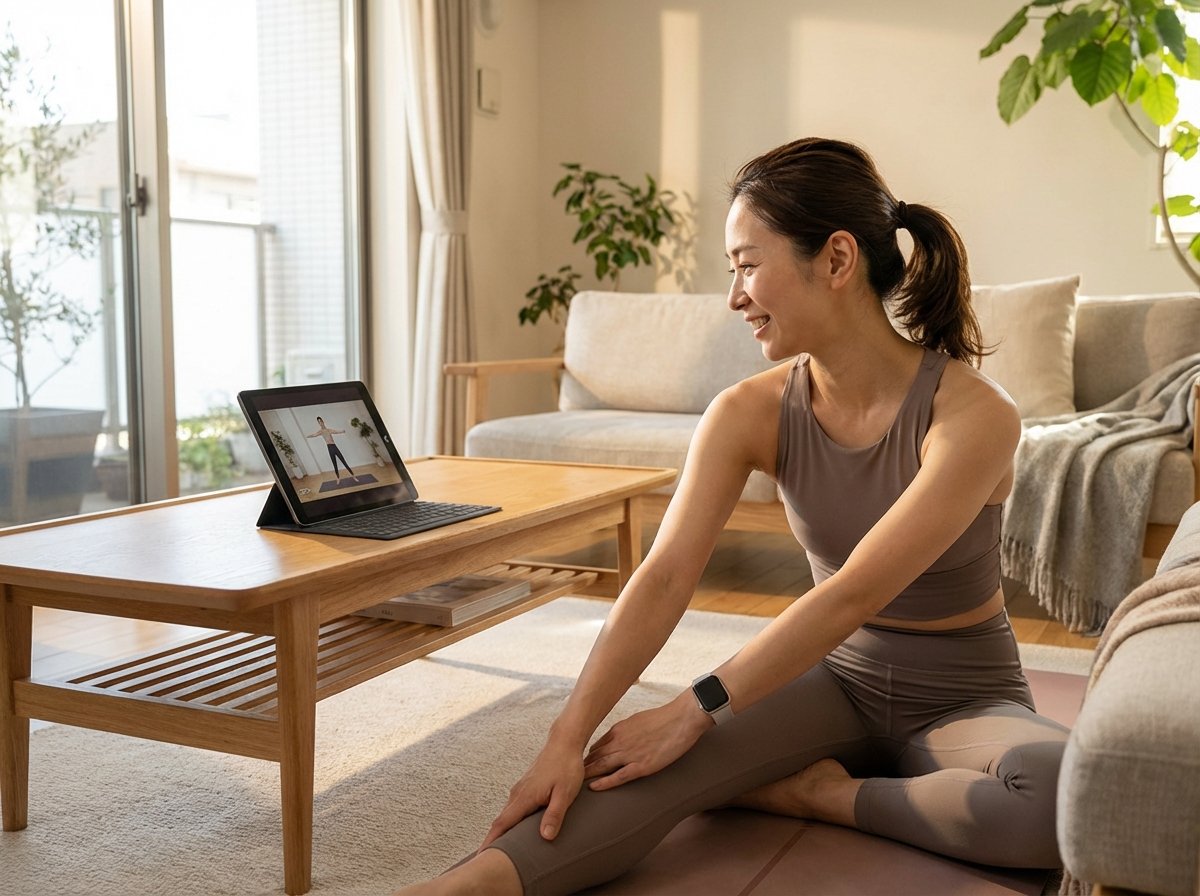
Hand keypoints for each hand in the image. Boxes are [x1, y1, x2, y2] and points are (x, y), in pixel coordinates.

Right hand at [480, 738, 584, 848]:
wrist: (564, 742)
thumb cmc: (566, 767)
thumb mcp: (565, 793)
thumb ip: (554, 814)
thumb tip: (545, 837)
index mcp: (524, 797)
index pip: (502, 824)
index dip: (491, 842)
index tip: (480, 857)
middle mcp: (518, 794)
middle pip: (501, 822)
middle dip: (493, 841)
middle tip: (486, 861)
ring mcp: (521, 789)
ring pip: (508, 814)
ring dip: (503, 831)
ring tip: (500, 850)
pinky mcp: (527, 787)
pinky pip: (515, 808)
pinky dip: (511, 821)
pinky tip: (517, 829)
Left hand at [582, 692, 710, 791]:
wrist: (681, 719)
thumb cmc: (664, 718)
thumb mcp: (638, 720)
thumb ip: (626, 731)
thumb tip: (618, 738)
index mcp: (619, 729)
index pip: (596, 745)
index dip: (587, 756)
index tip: (578, 764)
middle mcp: (620, 741)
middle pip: (594, 756)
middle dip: (580, 767)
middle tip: (567, 777)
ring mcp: (630, 754)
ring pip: (601, 766)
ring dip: (587, 775)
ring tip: (573, 785)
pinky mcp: (641, 766)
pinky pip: (618, 776)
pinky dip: (604, 782)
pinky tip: (593, 787)